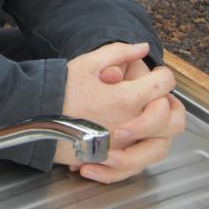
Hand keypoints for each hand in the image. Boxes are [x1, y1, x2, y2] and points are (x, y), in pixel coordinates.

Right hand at [54, 42, 183, 181]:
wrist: (36, 117)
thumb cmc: (60, 89)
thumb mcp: (88, 62)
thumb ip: (119, 52)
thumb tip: (143, 48)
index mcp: (127, 98)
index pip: (163, 84)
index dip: (163, 74)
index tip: (157, 73)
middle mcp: (131, 125)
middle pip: (172, 118)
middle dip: (168, 104)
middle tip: (154, 96)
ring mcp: (123, 146)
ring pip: (160, 144)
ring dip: (157, 129)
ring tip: (144, 117)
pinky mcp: (112, 160)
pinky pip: (138, 160)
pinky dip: (138, 149)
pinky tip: (126, 137)